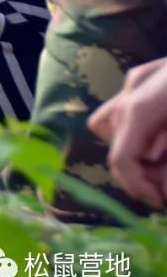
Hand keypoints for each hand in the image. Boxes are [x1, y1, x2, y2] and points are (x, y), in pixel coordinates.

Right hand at [88, 57, 166, 208]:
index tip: (159, 204)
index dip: (137, 188)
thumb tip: (159, 192)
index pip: (121, 157)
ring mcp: (141, 77)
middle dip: (139, 167)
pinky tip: (165, 134)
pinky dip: (144, 126)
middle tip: (166, 183)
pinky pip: (131, 103)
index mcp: (140, 106)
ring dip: (138, 145)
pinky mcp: (152, 73)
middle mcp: (132, 89)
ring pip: (116, 119)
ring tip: (165, 157)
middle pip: (114, 139)